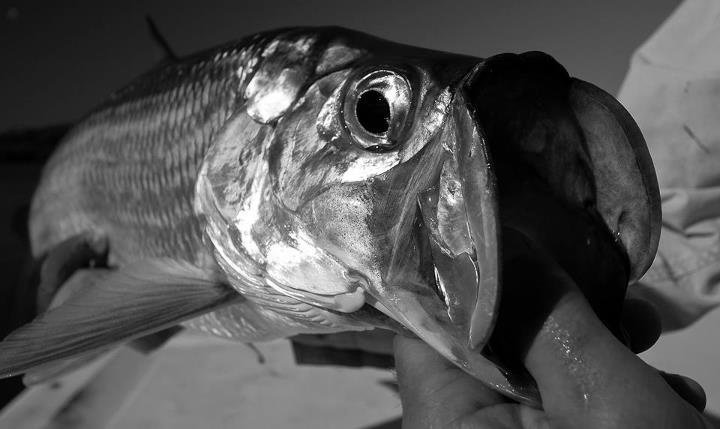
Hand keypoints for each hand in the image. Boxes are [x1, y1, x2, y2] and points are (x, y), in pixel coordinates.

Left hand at [394, 248, 710, 428]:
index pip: (425, 332)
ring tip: (652, 339)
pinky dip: (612, 390)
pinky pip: (565, 406)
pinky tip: (666, 396)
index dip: (461, 276)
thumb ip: (548, 318)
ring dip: (599, 349)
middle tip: (617, 296)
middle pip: (487, 345)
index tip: (512, 232)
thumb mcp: (604, 401)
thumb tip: (503, 240)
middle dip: (554, 311)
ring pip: (537, 370)